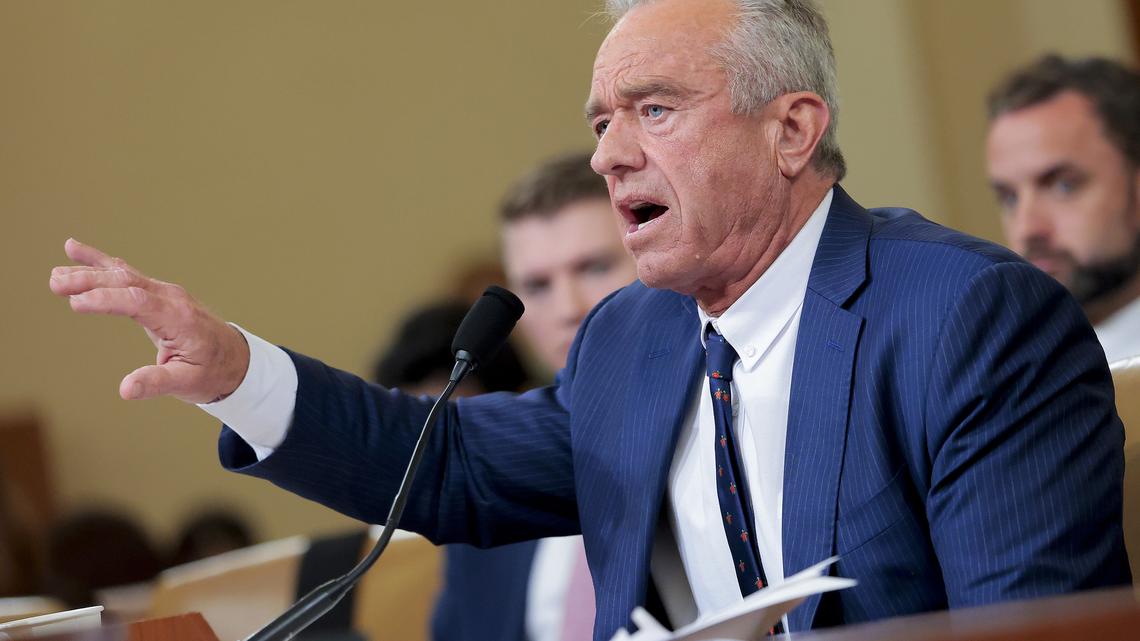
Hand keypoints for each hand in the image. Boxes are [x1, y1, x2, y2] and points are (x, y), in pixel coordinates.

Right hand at [49, 238, 249, 403]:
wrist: (235, 359)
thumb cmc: (212, 372)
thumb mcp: (188, 384)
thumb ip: (156, 383)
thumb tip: (125, 390)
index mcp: (179, 319)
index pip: (137, 302)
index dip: (105, 300)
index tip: (75, 303)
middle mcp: (172, 299)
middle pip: (127, 282)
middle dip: (90, 280)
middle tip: (55, 282)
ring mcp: (165, 293)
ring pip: (123, 275)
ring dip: (89, 270)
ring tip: (56, 273)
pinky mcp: (158, 294)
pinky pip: (126, 274)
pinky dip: (100, 262)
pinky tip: (74, 250)